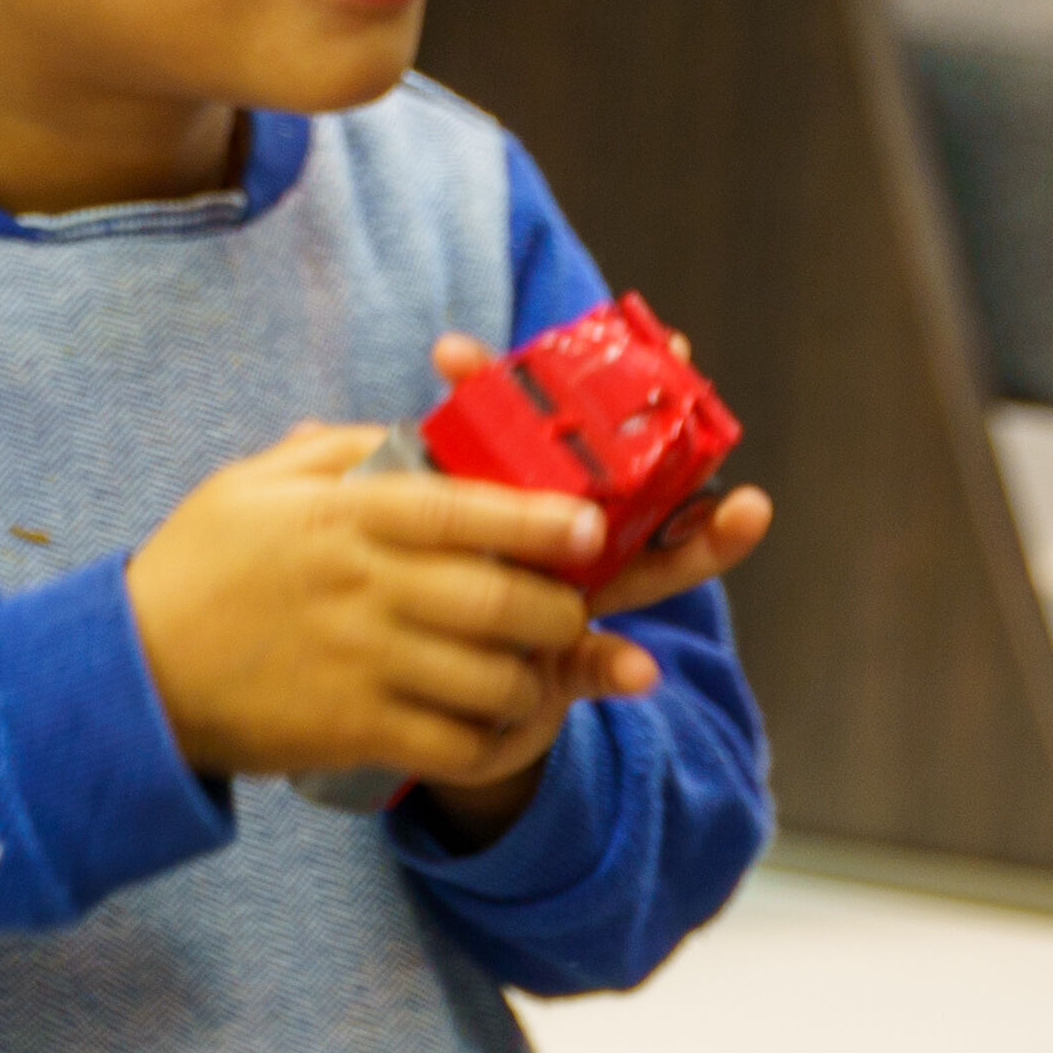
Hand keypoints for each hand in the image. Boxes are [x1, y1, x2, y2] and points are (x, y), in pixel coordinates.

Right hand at [127, 422, 617, 807]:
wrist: (128, 676)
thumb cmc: (194, 569)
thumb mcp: (252, 482)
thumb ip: (339, 448)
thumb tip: (414, 431)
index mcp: (343, 518)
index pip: (462, 510)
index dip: (538, 519)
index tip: (591, 525)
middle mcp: (361, 591)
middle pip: (498, 601)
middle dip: (560, 610)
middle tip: (575, 608)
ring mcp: (360, 667)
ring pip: (489, 680)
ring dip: (537, 680)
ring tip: (547, 670)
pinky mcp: (352, 733)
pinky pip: (454, 748)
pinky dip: (498, 742)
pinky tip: (506, 726)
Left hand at [384, 353, 772, 841]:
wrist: (397, 704)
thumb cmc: (389, 603)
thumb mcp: (371, 545)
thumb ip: (355, 491)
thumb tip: (304, 428)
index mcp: (509, 498)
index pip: (516, 423)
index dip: (506, 380)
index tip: (475, 348)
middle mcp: (557, 538)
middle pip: (618, 472)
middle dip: (659, 419)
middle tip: (693, 364)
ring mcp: (574, 599)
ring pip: (648, 559)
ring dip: (700, 537)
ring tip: (748, 507)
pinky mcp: (566, 669)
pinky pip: (599, 666)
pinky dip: (616, 669)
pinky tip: (639, 670)